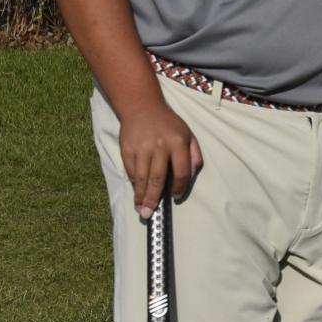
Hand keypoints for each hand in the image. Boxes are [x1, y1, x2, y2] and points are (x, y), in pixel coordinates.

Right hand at [117, 96, 202, 219]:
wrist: (142, 107)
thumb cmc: (168, 123)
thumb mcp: (187, 134)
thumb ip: (194, 153)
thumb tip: (193, 173)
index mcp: (178, 142)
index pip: (181, 171)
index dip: (179, 187)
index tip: (176, 197)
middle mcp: (159, 146)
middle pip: (158, 178)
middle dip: (154, 198)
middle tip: (151, 214)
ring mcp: (141, 148)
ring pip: (142, 177)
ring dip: (141, 195)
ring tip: (141, 209)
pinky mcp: (127, 150)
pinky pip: (132, 171)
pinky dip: (135, 184)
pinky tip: (137, 193)